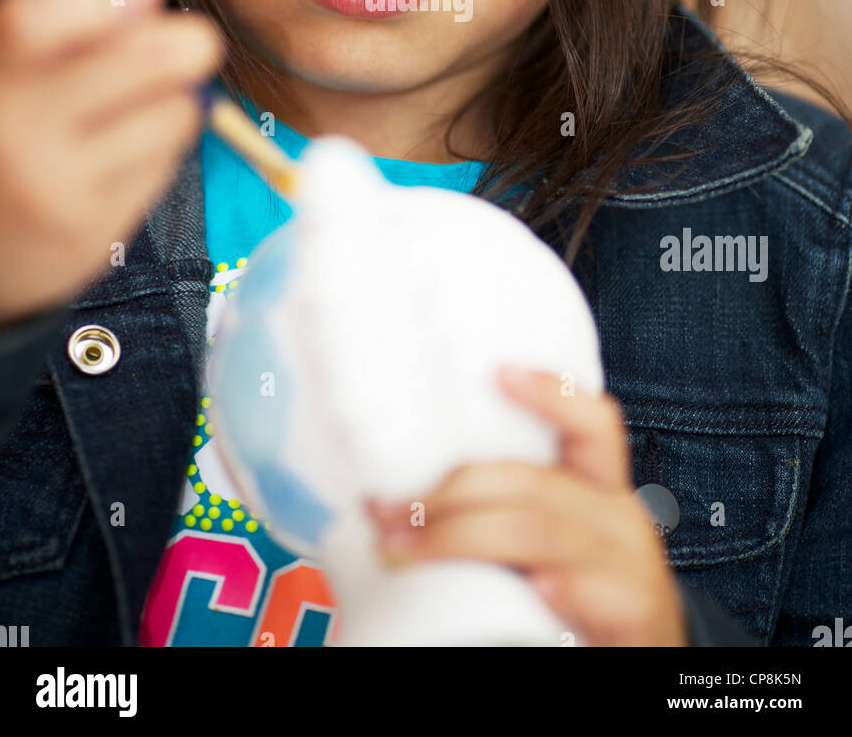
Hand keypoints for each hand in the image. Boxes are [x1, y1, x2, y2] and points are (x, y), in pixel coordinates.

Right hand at [0, 0, 223, 325]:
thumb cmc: (3, 128)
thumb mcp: (13, 64)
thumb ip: (71, 17)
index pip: (38, 18)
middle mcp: (13, 129)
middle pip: (148, 58)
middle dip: (185, 42)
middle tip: (189, 43)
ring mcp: (55, 185)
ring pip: (174, 112)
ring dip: (171, 102)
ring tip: (134, 109)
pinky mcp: (92, 230)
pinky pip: (166, 164)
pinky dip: (159, 151)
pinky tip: (121, 157)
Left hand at [367, 368, 687, 646]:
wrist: (647, 659)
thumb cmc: (582, 591)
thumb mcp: (553, 540)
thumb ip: (504, 510)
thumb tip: (398, 500)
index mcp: (599, 488)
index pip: (590, 424)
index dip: (551, 393)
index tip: (498, 371)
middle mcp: (618, 516)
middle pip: (531, 481)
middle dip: (447, 491)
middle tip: (383, 510)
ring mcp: (629, 564)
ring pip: (537, 530)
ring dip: (457, 538)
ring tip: (402, 551)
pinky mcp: (633, 611)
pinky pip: (590, 591)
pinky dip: (560, 586)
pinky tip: (536, 589)